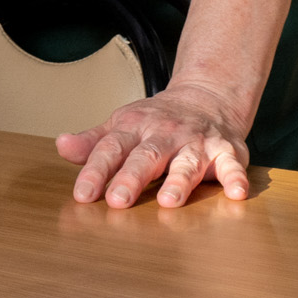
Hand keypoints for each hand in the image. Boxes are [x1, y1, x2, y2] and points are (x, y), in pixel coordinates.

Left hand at [55, 81, 253, 208]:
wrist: (207, 96)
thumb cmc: (158, 120)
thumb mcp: (122, 125)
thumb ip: (93, 141)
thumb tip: (61, 146)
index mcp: (135, 128)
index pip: (111, 149)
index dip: (95, 171)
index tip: (82, 194)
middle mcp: (165, 134)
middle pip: (146, 156)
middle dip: (131, 177)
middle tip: (118, 200)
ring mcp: (196, 142)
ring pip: (186, 162)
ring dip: (179, 181)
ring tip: (168, 201)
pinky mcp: (226, 151)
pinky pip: (232, 164)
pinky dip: (235, 177)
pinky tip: (236, 192)